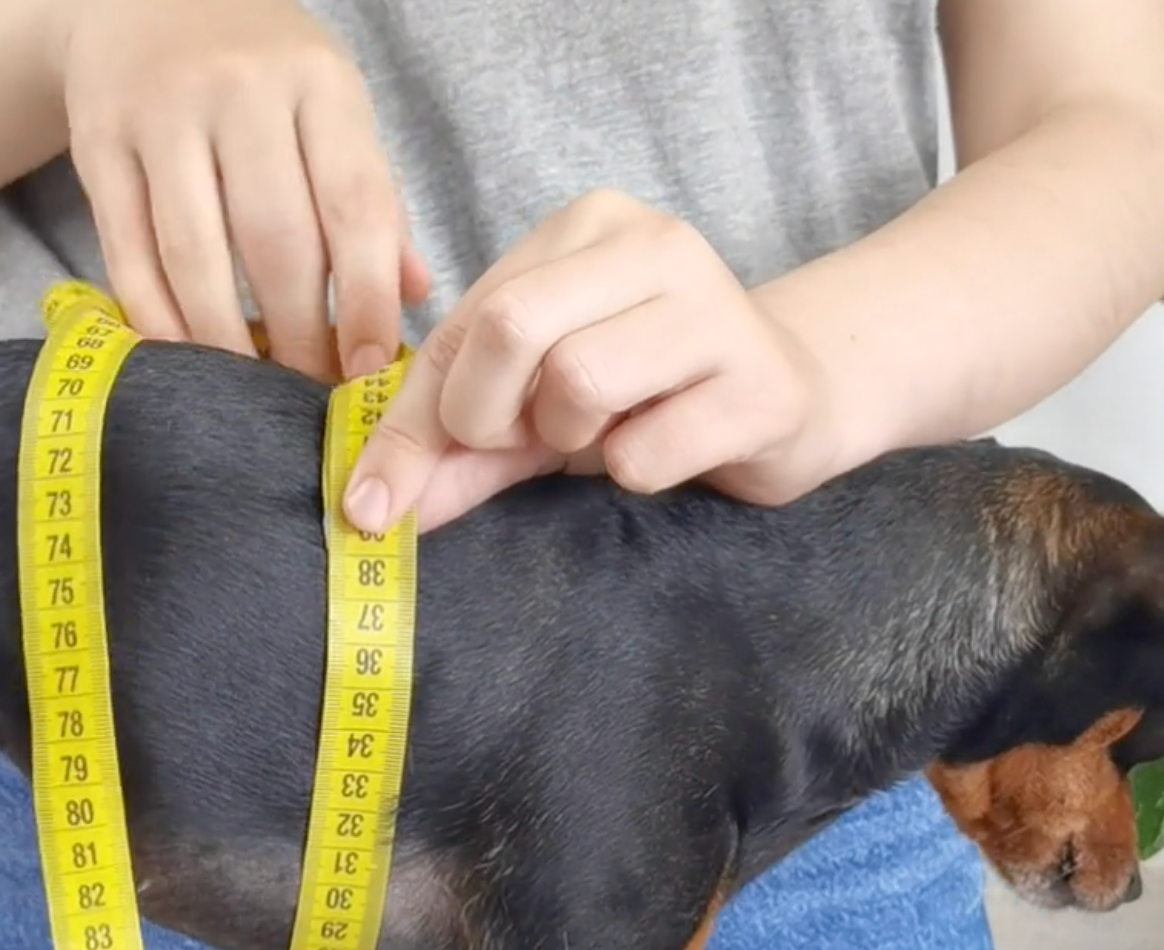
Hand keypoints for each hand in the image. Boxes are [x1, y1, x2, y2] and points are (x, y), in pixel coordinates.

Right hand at [60, 0, 430, 382]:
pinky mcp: (98, 143)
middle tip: (307, 391)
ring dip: (225, 340)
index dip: (365, 298)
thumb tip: (412, 297)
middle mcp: (240, 91)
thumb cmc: (259, 71)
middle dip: (298, 334)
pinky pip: (127, 253)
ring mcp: (161, 115)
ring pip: (196, 255)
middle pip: (275, 240)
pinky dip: (156, 319)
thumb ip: (369, 196)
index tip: (367, 367)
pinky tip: (182, 357)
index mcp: (318, 82)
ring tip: (247, 388)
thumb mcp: (329, 106)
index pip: (354, 205)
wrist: (140, 1)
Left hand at [340, 190, 843, 534]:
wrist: (792, 398)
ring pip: (578, 381)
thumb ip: (452, 447)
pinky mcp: (759, 385)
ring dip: (569, 440)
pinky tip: (669, 447)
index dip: (410, 419)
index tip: (376, 499)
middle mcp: (652, 243)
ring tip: (608, 434)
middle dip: (486, 414)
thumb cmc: (646, 394)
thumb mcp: (535, 408)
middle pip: (510, 326)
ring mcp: (714, 307)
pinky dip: (634, 473)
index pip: (463, 317)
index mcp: (583, 227)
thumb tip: (371, 508)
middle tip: (525, 440)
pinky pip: (645, 453)